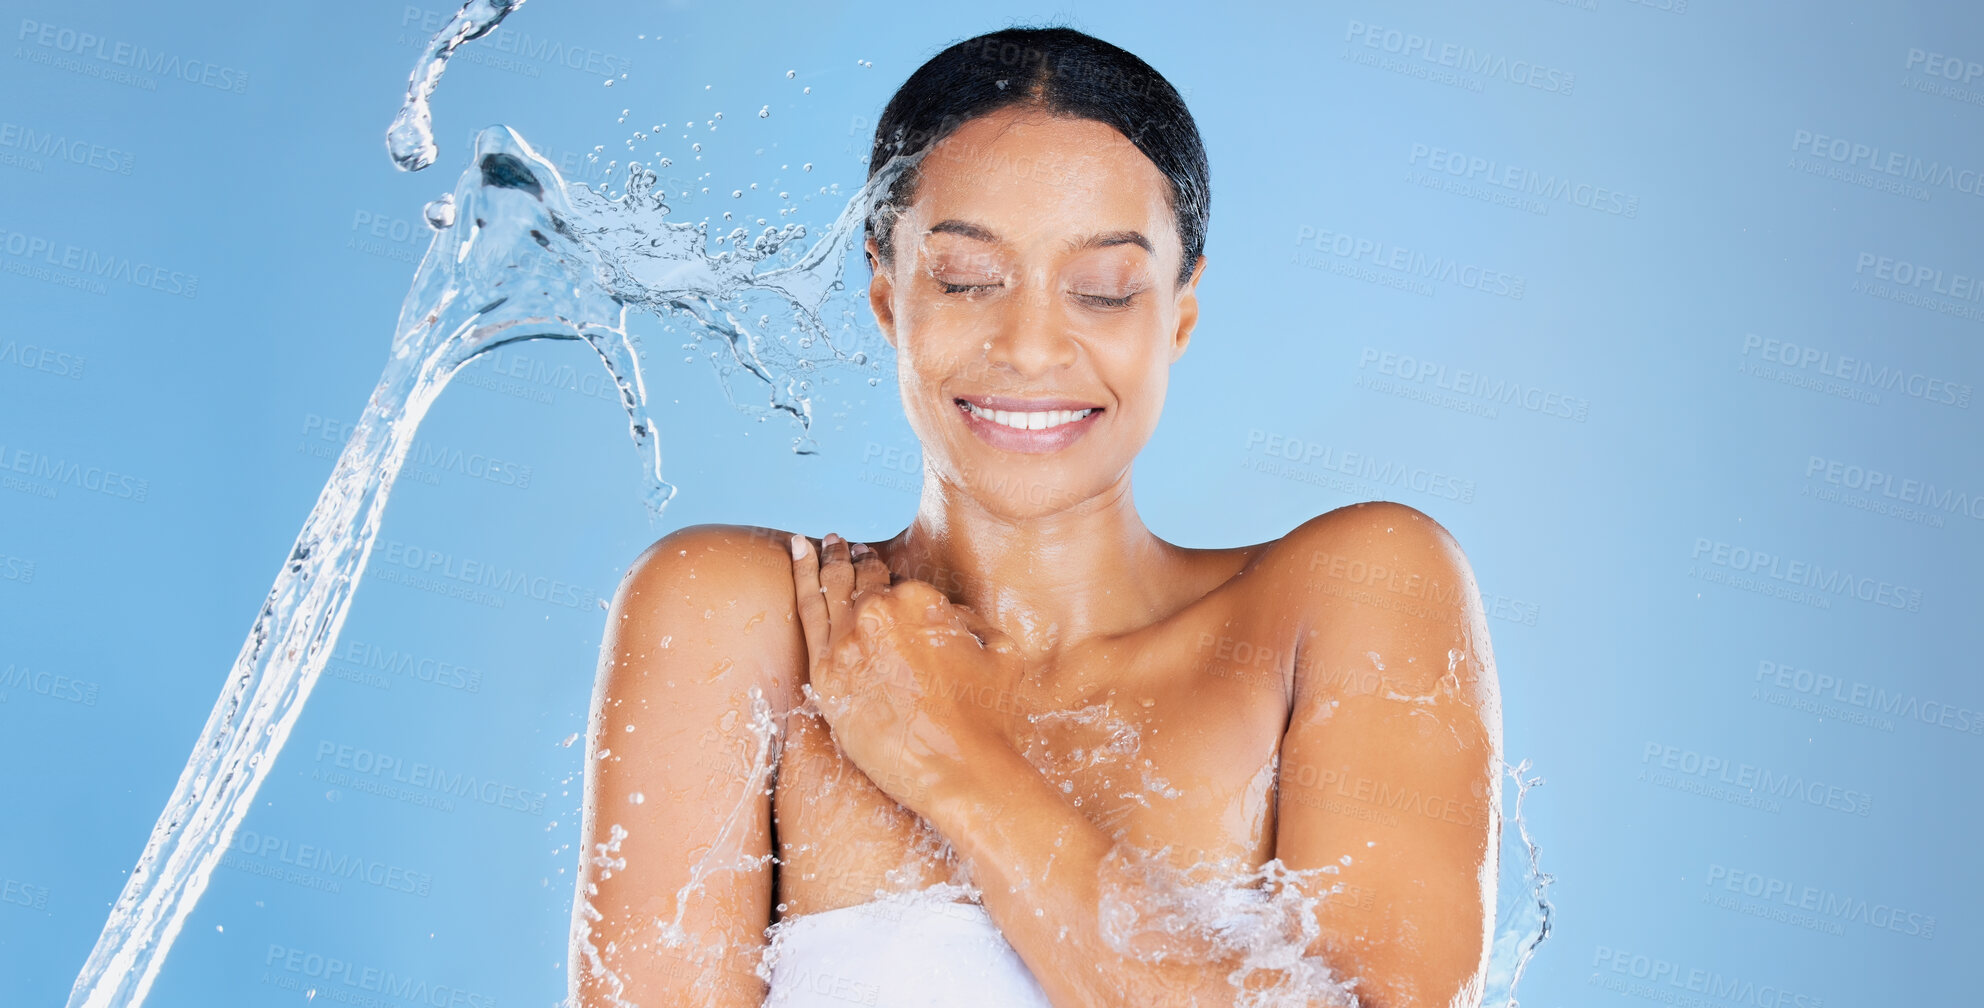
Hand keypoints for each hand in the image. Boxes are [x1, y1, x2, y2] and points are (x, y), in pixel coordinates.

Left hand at [790, 532, 1026, 818]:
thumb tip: (954, 618)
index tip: (878, 567)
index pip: (898, 585)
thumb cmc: (989, 718)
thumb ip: (974, 624)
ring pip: (829, 589)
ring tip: (816, 543)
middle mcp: (879, 614)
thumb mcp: (1002, 653)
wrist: (961, 770)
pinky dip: (801, 579)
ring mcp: (847, 643)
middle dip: (854, 562)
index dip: (888, 576)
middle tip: (845, 548)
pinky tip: (798, 557)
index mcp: (920, 602)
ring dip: (824, 561)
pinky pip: (807, 616)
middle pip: (860, 582)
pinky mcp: (825, 675)